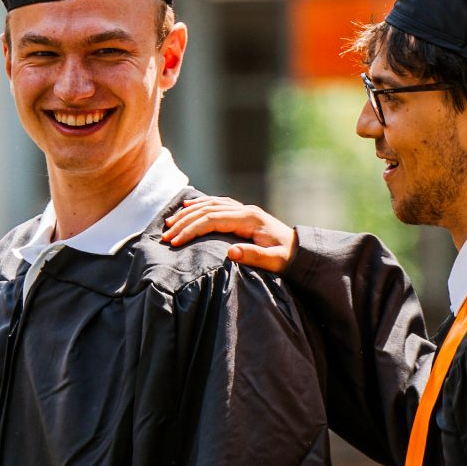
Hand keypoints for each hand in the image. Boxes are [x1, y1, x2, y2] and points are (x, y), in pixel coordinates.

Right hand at [161, 197, 295, 271]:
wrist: (301, 251)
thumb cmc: (287, 258)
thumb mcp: (274, 261)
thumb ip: (254, 256)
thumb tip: (230, 251)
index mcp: (249, 219)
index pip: (212, 219)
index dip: (191, 229)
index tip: (175, 241)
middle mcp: (245, 210)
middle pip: (207, 209)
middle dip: (184, 222)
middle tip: (165, 235)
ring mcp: (244, 209)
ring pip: (210, 204)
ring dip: (188, 212)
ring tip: (170, 223)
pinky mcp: (243, 213)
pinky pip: (217, 204)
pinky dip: (200, 204)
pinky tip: (188, 207)